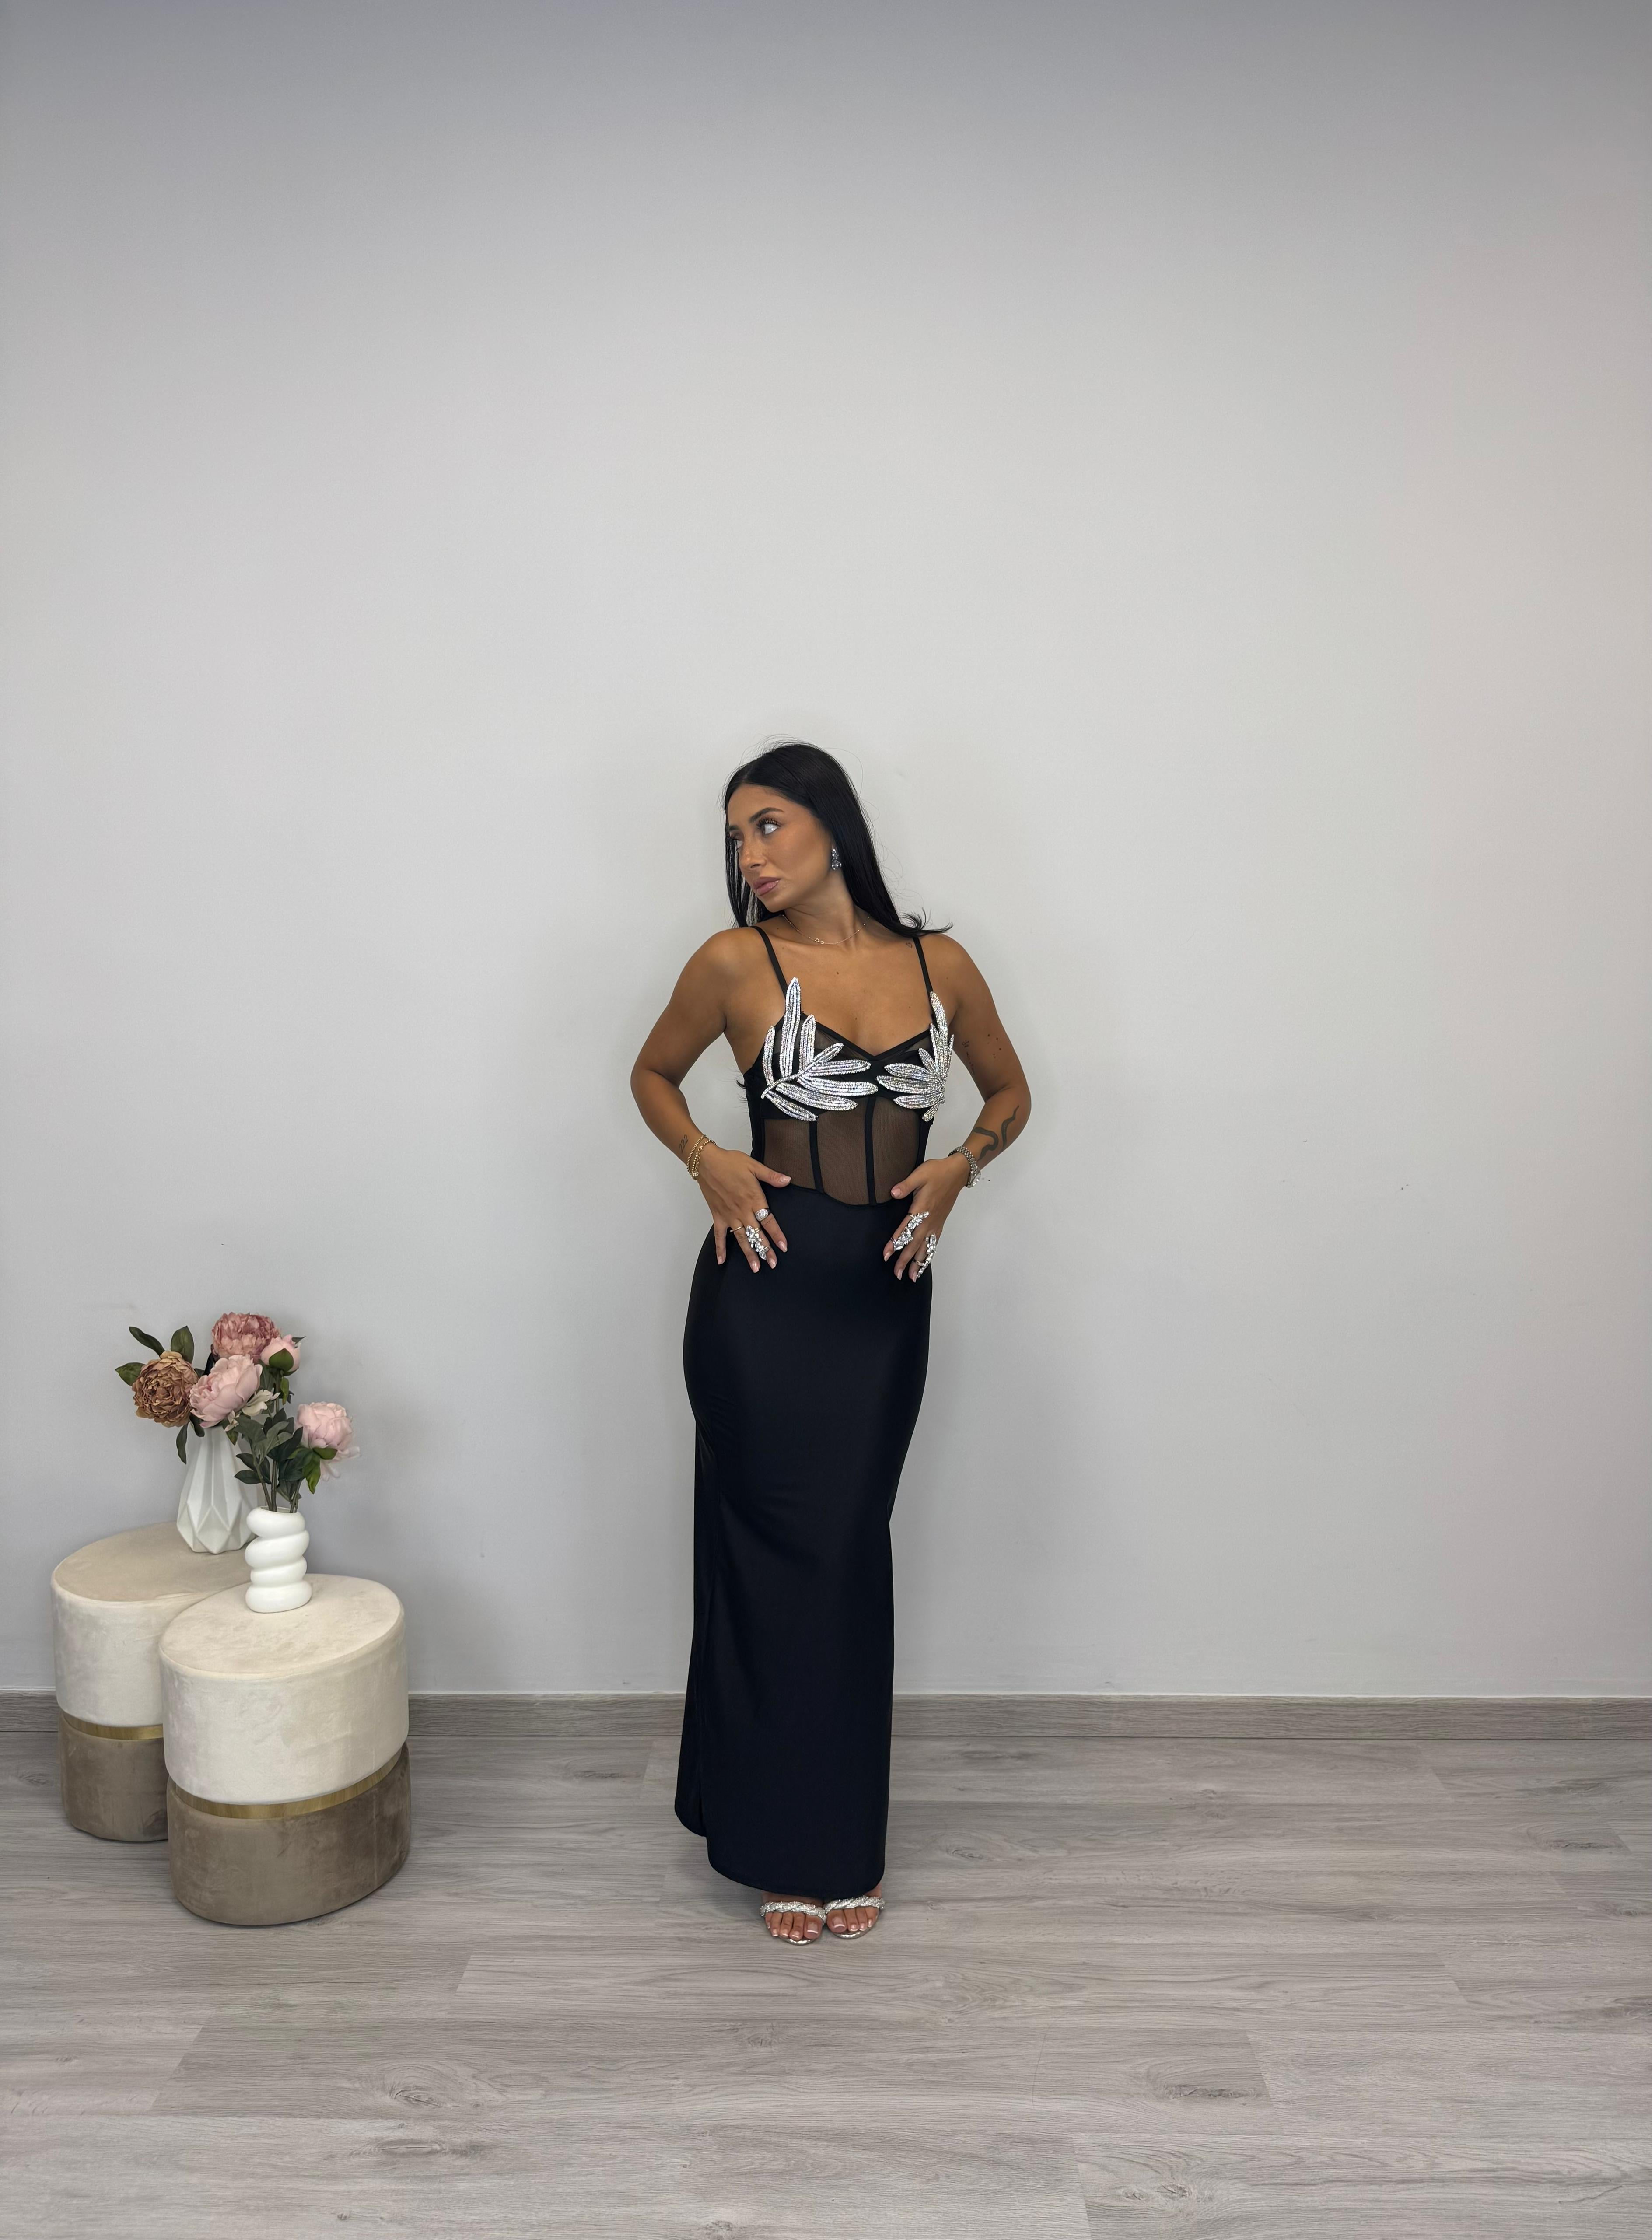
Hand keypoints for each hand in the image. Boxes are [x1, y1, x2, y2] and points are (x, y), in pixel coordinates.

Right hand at [699, 1146, 790, 1271]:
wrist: (707, 1162)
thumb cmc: (731, 1162)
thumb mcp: (754, 1166)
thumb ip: (771, 1176)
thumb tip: (787, 1180)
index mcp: (753, 1198)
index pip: (768, 1220)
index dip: (776, 1234)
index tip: (783, 1247)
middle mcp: (742, 1210)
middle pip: (756, 1234)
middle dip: (765, 1249)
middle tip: (773, 1264)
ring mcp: (729, 1215)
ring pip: (741, 1238)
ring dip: (748, 1253)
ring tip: (755, 1267)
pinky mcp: (718, 1216)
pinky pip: (719, 1235)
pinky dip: (720, 1248)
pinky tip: (721, 1261)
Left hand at [884, 1154, 967, 1279]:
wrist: (957, 1172)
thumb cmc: (937, 1171)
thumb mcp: (920, 1174)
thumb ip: (906, 1185)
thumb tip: (893, 1192)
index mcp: (921, 1209)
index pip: (906, 1230)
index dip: (895, 1243)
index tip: (886, 1255)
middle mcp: (929, 1220)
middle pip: (915, 1244)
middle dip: (905, 1260)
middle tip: (897, 1274)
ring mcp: (936, 1223)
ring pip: (926, 1247)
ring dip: (918, 1263)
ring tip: (912, 1277)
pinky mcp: (940, 1223)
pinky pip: (934, 1243)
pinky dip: (929, 1254)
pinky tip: (925, 1262)